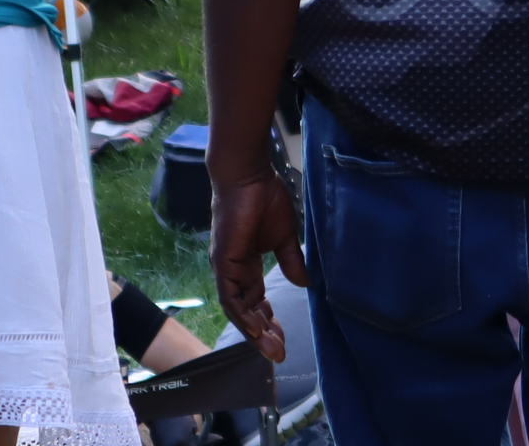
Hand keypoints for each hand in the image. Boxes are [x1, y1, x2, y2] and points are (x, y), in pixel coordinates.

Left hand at [210, 167, 309, 361]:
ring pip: (238, 310)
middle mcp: (233, 271)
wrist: (248, 175)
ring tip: (273, 349)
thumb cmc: (264, 197)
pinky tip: (258, 329)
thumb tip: (305, 282)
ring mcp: (225, 268)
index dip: (269, 321)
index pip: (256, 302)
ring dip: (255, 331)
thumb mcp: (285, 235)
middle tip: (280, 353)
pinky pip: (231, 297)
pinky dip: (244, 315)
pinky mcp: (223, 263)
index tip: (284, 338)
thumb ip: (292, 260)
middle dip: (264, 334)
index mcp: (246, 264)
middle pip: (247, 311)